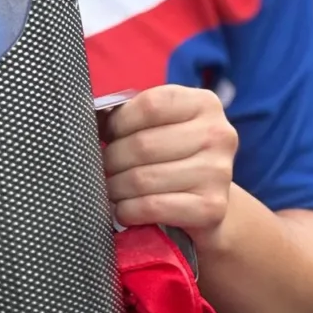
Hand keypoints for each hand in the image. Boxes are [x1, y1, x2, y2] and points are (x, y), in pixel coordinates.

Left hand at [103, 86, 238, 248]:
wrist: (210, 201)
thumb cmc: (176, 154)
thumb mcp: (164, 124)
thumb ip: (135, 115)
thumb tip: (95, 118)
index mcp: (204, 103)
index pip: (151, 106)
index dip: (119, 122)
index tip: (105, 134)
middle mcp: (218, 134)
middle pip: (144, 144)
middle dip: (112, 159)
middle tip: (101, 167)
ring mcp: (218, 172)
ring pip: (144, 178)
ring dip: (116, 187)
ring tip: (109, 188)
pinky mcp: (212, 208)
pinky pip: (154, 206)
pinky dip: (129, 210)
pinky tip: (123, 209)